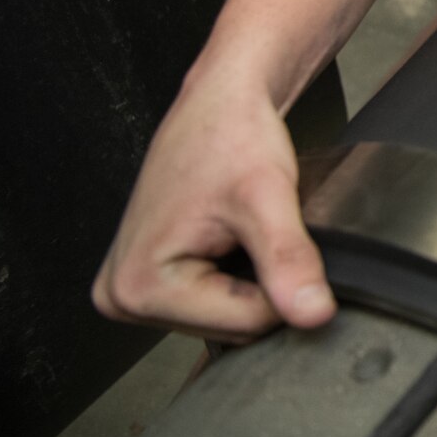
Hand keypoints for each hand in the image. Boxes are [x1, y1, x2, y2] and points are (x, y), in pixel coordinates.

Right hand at [92, 74, 334, 341]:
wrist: (220, 106)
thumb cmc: (230, 136)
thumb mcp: (267, 196)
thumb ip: (289, 259)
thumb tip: (313, 316)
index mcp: (139, 287)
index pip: (246, 325)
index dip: (283, 284)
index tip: (275, 236)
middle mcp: (122, 298)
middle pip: (235, 329)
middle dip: (265, 283)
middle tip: (259, 230)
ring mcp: (132, 294)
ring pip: (229, 319)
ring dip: (253, 281)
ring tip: (242, 233)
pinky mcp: (149, 285)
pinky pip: (216, 305)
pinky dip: (238, 279)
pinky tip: (233, 244)